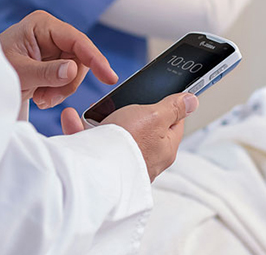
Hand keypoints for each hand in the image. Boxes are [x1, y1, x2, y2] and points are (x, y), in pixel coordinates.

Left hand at [0, 10, 117, 109]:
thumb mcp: (19, 73)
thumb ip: (47, 72)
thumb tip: (73, 69)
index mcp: (42, 25)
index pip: (77, 40)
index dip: (95, 59)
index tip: (108, 77)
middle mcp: (51, 32)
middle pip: (81, 58)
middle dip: (68, 82)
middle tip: (47, 98)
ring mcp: (53, 46)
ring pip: (76, 71)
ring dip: (61, 90)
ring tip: (40, 98)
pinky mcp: (53, 61)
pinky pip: (68, 78)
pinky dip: (57, 92)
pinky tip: (40, 96)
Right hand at [59, 93, 197, 180]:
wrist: (96, 171)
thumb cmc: (129, 144)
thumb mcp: (155, 115)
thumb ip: (174, 107)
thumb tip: (193, 101)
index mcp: (166, 147)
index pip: (174, 122)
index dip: (167, 104)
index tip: (157, 94)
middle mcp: (146, 158)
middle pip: (142, 127)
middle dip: (127, 111)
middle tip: (120, 102)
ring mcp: (123, 162)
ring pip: (112, 135)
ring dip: (100, 120)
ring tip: (94, 112)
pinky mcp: (100, 165)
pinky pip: (90, 143)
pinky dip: (81, 130)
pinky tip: (72, 119)